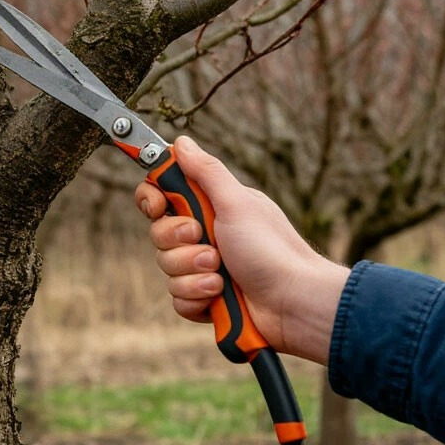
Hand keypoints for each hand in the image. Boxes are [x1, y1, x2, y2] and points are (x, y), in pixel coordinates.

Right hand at [136, 136, 348, 364]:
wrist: (293, 303)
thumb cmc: (271, 248)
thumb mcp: (237, 203)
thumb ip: (206, 172)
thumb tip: (182, 142)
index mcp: (211, 207)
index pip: (162, 195)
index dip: (151, 200)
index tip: (157, 207)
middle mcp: (204, 235)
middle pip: (158, 233)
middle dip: (180, 243)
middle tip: (209, 244)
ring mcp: (202, 268)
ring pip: (166, 268)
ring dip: (193, 272)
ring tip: (221, 275)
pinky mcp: (204, 297)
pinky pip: (178, 298)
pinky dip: (197, 296)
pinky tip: (218, 295)